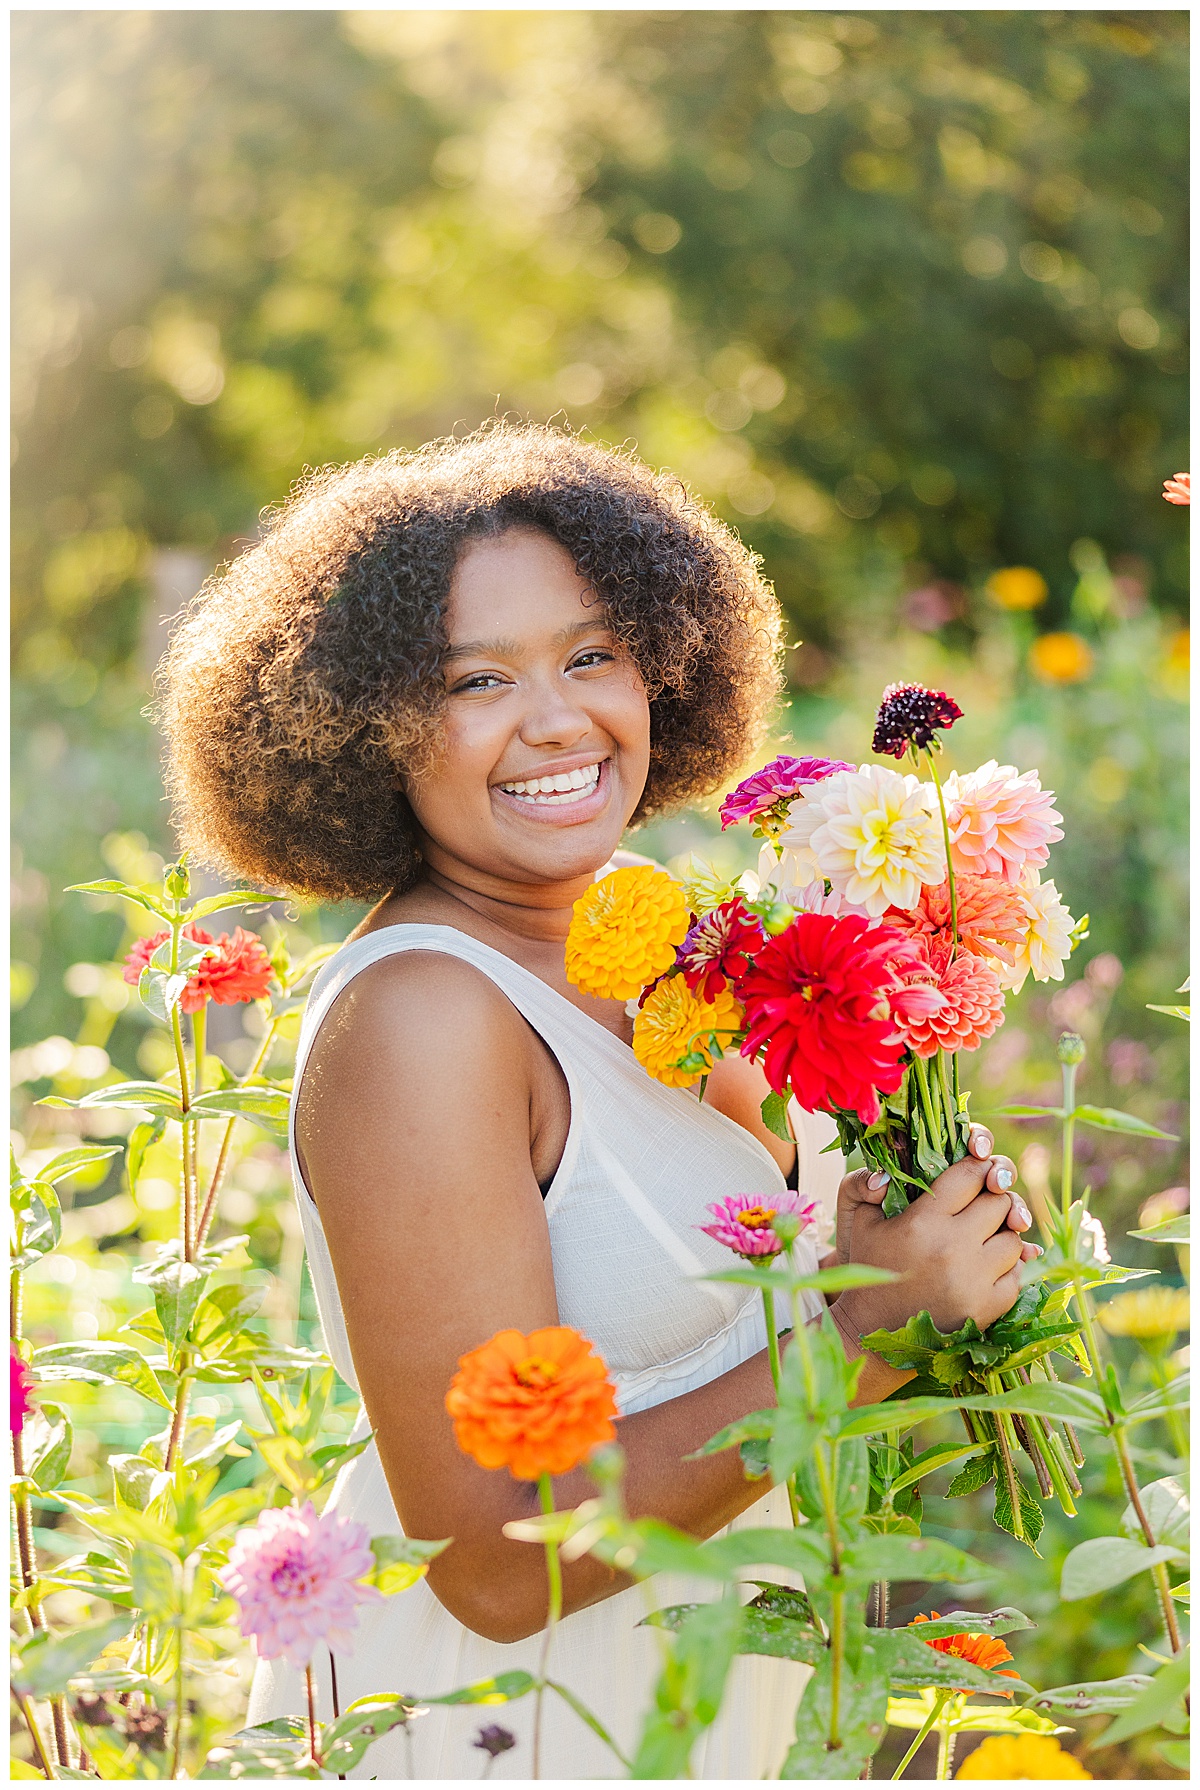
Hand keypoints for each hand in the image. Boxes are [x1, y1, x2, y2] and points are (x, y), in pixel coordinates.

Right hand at [833, 1126, 1035, 1338]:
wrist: (874, 1328)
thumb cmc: (873, 1267)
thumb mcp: (863, 1221)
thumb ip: (872, 1184)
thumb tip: (892, 1167)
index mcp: (923, 1221)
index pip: (969, 1175)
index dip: (978, 1165)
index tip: (979, 1166)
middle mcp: (952, 1247)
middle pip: (999, 1202)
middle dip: (993, 1197)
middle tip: (983, 1203)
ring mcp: (974, 1279)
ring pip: (1014, 1238)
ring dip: (1003, 1233)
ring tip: (985, 1237)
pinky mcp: (988, 1307)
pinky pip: (1018, 1273)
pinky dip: (1009, 1266)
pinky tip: (990, 1264)